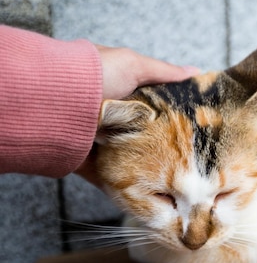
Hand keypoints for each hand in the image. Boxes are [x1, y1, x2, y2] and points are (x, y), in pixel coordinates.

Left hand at [74, 45, 200, 186]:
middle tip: (195, 155)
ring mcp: (103, 144)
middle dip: (167, 144)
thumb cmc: (93, 77)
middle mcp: (112, 118)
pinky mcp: (93, 166)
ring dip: (152, 168)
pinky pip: (116, 180)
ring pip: (135, 160)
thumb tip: (196, 72)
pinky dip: (132, 190)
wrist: (53, 104)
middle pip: (148, 134)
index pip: (155, 105)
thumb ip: (164, 72)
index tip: (198, 125)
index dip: (177, 114)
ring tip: (182, 178)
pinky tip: (156, 196)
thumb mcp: (133, 65)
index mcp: (121, 93)